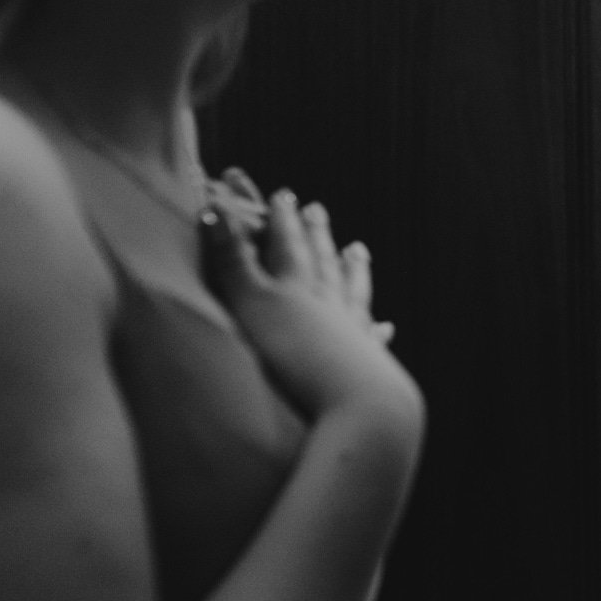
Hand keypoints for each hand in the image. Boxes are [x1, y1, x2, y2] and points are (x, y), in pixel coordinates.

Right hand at [202, 172, 418, 426]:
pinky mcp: (367, 366)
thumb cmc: (293, 354)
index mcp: (296, 286)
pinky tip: (386, 327)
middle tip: (316, 209)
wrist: (352, 405)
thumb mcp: (250, 303)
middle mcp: (329, 303)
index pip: (286, 243)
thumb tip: (214, 209)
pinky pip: (371, 340)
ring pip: (351, 291)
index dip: (281, 219)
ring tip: (357, 249)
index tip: (283, 194)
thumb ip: (233, 261)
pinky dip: (376, 329)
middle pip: (321, 260)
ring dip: (351, 269)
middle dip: (314, 234)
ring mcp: (352, 332)